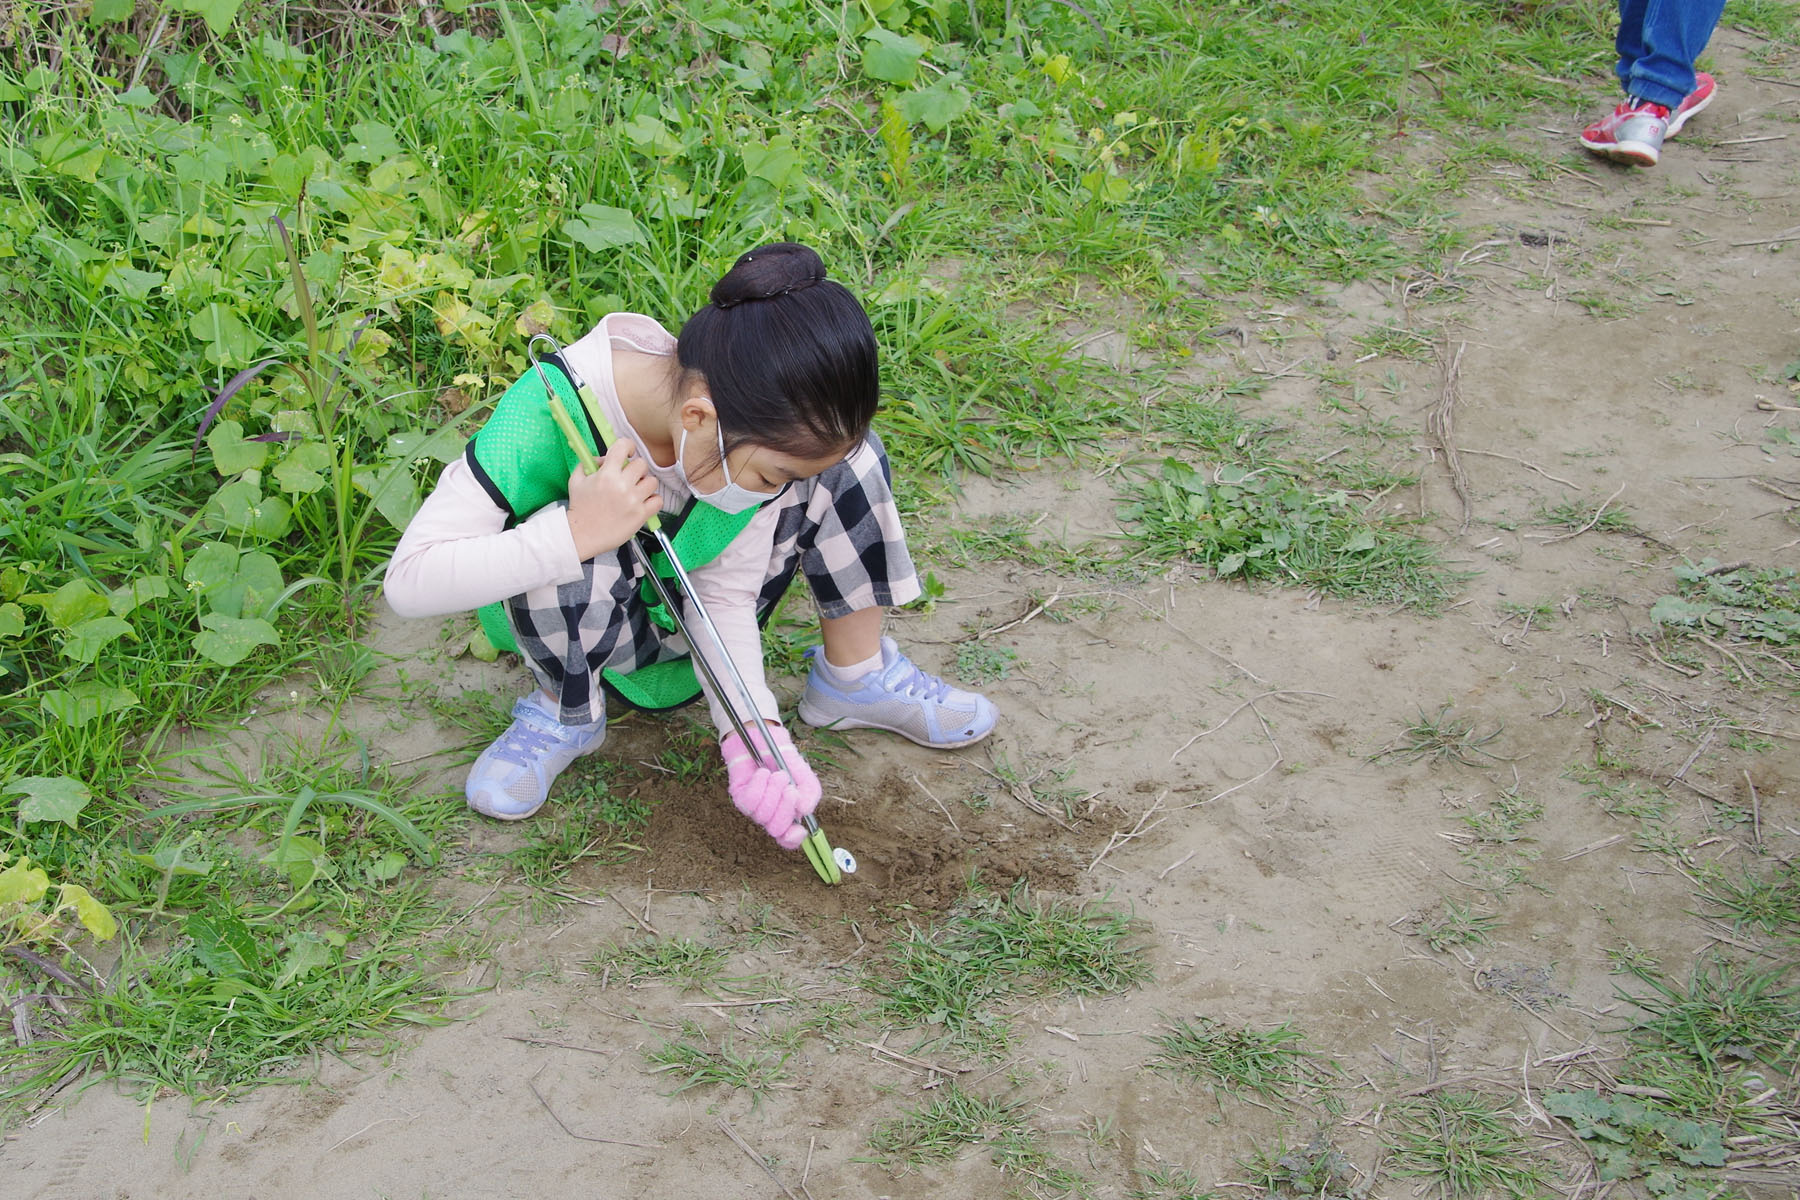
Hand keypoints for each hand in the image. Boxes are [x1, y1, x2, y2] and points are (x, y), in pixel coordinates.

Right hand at [565, 439, 662, 560]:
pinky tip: (642, 503)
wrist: (581, 534)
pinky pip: (658, 500)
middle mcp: (622, 485)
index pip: (623, 446)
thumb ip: (588, 463)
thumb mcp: (576, 480)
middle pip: (642, 464)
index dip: (627, 446)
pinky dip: (653, 501)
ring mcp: (633, 500)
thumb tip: (604, 457)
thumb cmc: (579, 508)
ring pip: (652, 481)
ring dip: (645, 485)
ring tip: (635, 491)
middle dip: (635, 469)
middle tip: (629, 477)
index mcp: (606, 474)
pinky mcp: (640, 515)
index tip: (627, 453)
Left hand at [720, 724, 820, 849]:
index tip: (799, 830)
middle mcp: (770, 813)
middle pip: (776, 829)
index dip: (792, 839)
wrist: (761, 735)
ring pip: (763, 815)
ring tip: (777, 774)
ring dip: (773, 792)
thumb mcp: (802, 772)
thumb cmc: (781, 755)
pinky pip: (750, 802)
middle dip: (785, 809)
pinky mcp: (740, 796)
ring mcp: (754, 807)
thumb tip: (804, 812)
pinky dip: (759, 786)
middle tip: (790, 788)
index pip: (788, 838)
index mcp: (788, 812)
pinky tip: (762, 773)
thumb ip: (809, 791)